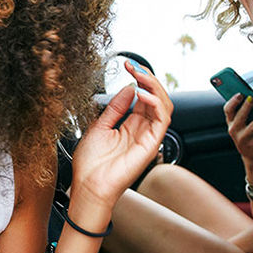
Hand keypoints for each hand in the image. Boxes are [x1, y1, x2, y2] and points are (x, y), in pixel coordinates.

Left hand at [71, 61, 172, 211]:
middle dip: (147, 78)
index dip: (139, 79)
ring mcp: (148, 138)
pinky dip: (156, 102)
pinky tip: (141, 93)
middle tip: (134, 66)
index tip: (128, 65)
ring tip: (139, 75)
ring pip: (164, 106)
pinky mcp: (151, 145)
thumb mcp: (99, 126)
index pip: (143, 98)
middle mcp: (142, 131)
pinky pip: (162, 120)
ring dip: (154, 86)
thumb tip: (127, 88)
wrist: (88, 186)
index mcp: (130, 126)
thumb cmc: (90, 164)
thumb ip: (115, 107)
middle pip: (156, 98)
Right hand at [223, 93, 252, 163]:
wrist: (251, 155)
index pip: (228, 110)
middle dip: (246, 107)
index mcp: (231, 122)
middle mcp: (234, 130)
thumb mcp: (242, 125)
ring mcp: (244, 138)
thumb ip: (245, 113)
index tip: (240, 94)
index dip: (233, 101)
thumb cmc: (248, 134)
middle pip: (240, 116)